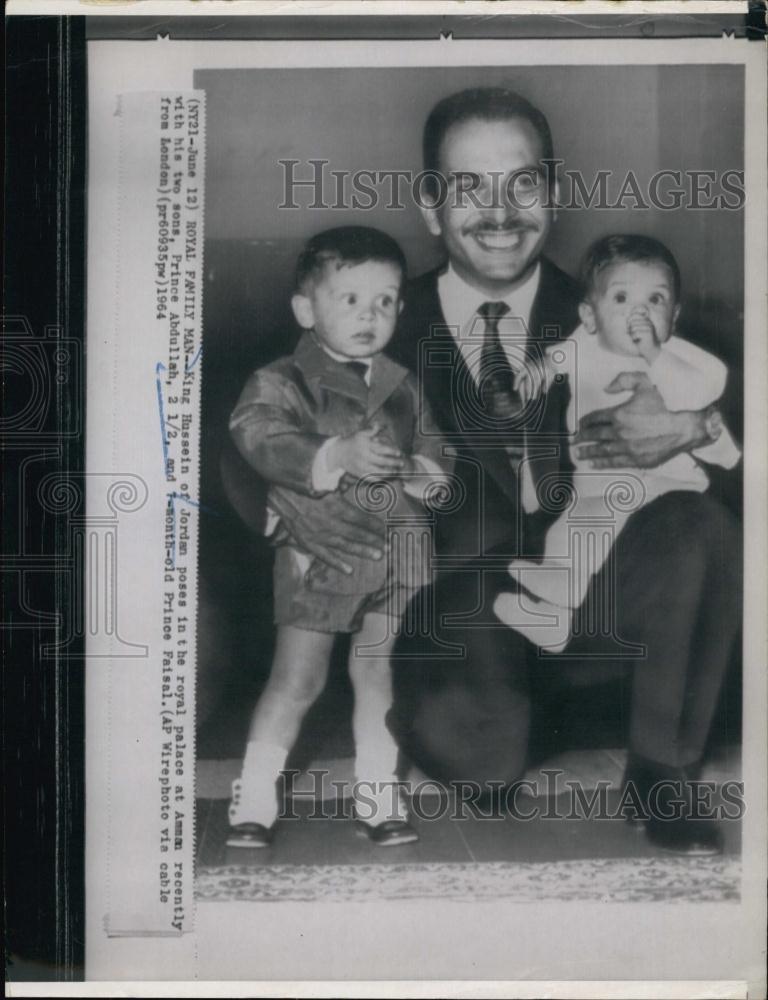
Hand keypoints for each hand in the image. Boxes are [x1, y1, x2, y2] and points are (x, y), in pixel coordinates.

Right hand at [268, 485, 385, 574]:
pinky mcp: (307, 542)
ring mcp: (318, 535)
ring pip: (344, 545)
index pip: (361, 519)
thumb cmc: (304, 485)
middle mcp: (329, 523)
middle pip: (356, 534)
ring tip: (378, 556)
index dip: (375, 525)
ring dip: (362, 551)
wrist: (279, 493)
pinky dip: (336, 563)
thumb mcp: (326, 482)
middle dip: (374, 540)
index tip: (387, 530)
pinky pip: (324, 555)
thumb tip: (359, 482)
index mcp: (335, 506)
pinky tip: (349, 569)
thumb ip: (343, 485)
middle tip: (389, 547)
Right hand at [328, 423, 404, 478]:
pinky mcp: (359, 474)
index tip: (399, 453)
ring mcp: (361, 466)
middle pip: (382, 461)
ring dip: (389, 473)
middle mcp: (363, 457)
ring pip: (378, 472)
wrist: (338, 453)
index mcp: (365, 445)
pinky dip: (380, 479)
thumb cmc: (352, 442)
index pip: (381, 449)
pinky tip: (386, 478)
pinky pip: (371, 478)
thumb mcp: (360, 434)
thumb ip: (371, 431)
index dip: (392, 451)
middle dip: (393, 463)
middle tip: (401, 463)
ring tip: (395, 471)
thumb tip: (379, 424)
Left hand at [575, 371, 702, 468]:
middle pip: (595, 435)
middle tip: (574, 441)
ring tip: (578, 453)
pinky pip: (614, 462)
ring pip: (601, 450)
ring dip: (588, 452)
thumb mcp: (645, 384)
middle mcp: (619, 432)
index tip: (580, 425)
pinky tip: (593, 463)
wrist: (682, 428)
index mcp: (619, 414)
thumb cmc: (664, 406)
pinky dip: (601, 463)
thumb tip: (607, 388)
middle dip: (582, 438)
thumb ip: (624, 380)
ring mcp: (626, 447)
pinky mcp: (635, 459)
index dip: (585, 422)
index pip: (595, 418)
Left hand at [627, 311, 660, 363]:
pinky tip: (637, 341)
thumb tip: (624, 316)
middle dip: (630, 330)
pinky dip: (633, 338)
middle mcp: (648, 322)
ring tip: (636, 339)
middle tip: (634, 336)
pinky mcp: (648, 333)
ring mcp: (649, 327)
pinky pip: (635, 333)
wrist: (651, 351)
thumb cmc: (642, 341)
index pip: (634, 315)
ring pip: (633, 328)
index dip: (629, 321)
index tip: (630, 329)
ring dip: (632, 335)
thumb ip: (631, 324)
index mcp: (646, 320)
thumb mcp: (636, 331)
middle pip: (632, 322)